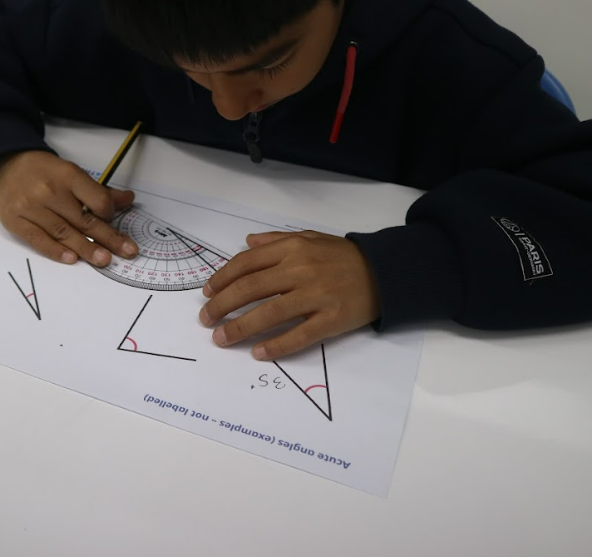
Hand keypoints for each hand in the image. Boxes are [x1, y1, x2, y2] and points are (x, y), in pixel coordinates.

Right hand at [0, 150, 137, 266]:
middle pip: (84, 220)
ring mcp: (30, 207)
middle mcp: (49, 191)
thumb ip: (98, 191)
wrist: (5, 165)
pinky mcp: (15, 221)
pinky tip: (72, 258)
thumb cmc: (44, 171)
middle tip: (127, 252)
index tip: (112, 220)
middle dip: (108, 238)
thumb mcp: (71, 173)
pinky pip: (39, 239)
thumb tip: (128, 200)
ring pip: (64, 232)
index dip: (109, 213)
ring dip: (86, 249)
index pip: (96, 200)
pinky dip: (56, 250)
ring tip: (104, 260)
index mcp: (67, 175)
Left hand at [199, 231, 379, 359]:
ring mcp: (315, 296)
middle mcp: (299, 270)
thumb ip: (276, 241)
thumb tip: (246, 242)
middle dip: (221, 306)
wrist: (385, 272)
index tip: (207, 293)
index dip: (221, 279)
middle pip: (249, 289)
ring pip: (268, 314)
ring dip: (239, 328)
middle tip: (205, 319)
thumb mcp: (309, 238)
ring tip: (221, 338)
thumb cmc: (343, 256)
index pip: (245, 264)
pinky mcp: (330, 319)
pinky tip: (258, 353)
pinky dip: (275, 346)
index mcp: (292, 249)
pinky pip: (298, 335)